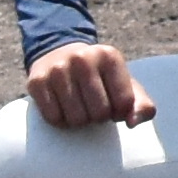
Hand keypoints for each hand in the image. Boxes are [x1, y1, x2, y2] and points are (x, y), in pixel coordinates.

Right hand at [25, 39, 146, 130]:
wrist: (58, 55)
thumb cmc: (99, 78)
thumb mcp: (125, 84)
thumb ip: (141, 105)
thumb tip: (132, 122)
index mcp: (110, 56)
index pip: (124, 102)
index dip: (120, 113)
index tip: (114, 107)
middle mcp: (83, 59)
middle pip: (99, 113)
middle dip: (99, 118)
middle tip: (94, 108)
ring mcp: (58, 69)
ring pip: (76, 119)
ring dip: (80, 122)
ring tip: (80, 108)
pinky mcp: (37, 82)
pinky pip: (53, 118)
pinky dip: (61, 121)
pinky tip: (63, 109)